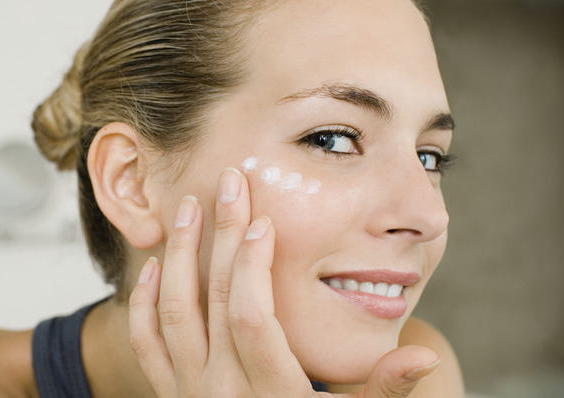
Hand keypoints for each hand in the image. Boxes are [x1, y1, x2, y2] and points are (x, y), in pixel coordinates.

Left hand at [129, 167, 438, 396]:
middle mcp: (222, 392)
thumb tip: (420, 355)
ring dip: (179, 255)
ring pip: (174, 312)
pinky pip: (146, 343)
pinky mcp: (169, 396)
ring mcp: (188, 394)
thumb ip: (383, 391)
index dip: (254, 265)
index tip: (265, 223)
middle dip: (222, 236)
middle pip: (214, 300)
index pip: (252, 316)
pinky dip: (143, 302)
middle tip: (228, 185)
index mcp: (271, 394)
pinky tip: (151, 266)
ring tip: (187, 209)